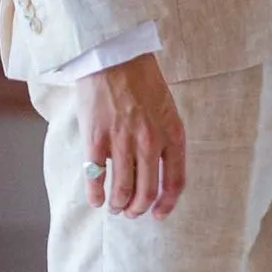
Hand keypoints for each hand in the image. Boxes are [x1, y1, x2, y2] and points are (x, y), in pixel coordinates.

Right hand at [77, 52, 187, 216]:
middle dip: (138, 208)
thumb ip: (165, 138)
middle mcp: (150, 142)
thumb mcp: (167, 109)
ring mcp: (122, 142)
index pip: (175, 181)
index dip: (167, 204)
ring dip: (118, 205)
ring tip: (114, 207)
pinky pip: (96, 177)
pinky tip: (96, 199)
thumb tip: (158, 171)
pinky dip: (95, 194)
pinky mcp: (96, 139)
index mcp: (172, 134)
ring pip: (122, 190)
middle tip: (131, 212)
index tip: (158, 214)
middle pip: (147, 191)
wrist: (115, 57)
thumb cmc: (142, 81)